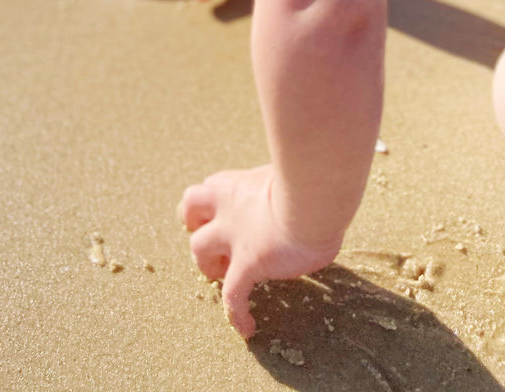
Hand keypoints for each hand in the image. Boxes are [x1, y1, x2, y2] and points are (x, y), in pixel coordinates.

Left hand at [178, 165, 343, 338]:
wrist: (315, 196)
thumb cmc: (312, 181)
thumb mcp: (288, 176)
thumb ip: (279, 188)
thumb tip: (295, 198)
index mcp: (239, 183)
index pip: (209, 188)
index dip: (210, 204)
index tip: (221, 214)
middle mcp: (228, 205)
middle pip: (189, 208)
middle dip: (197, 225)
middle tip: (218, 241)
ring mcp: (234, 236)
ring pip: (199, 250)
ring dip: (209, 264)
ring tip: (230, 276)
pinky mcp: (248, 263)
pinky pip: (233, 296)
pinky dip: (236, 314)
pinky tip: (248, 328)